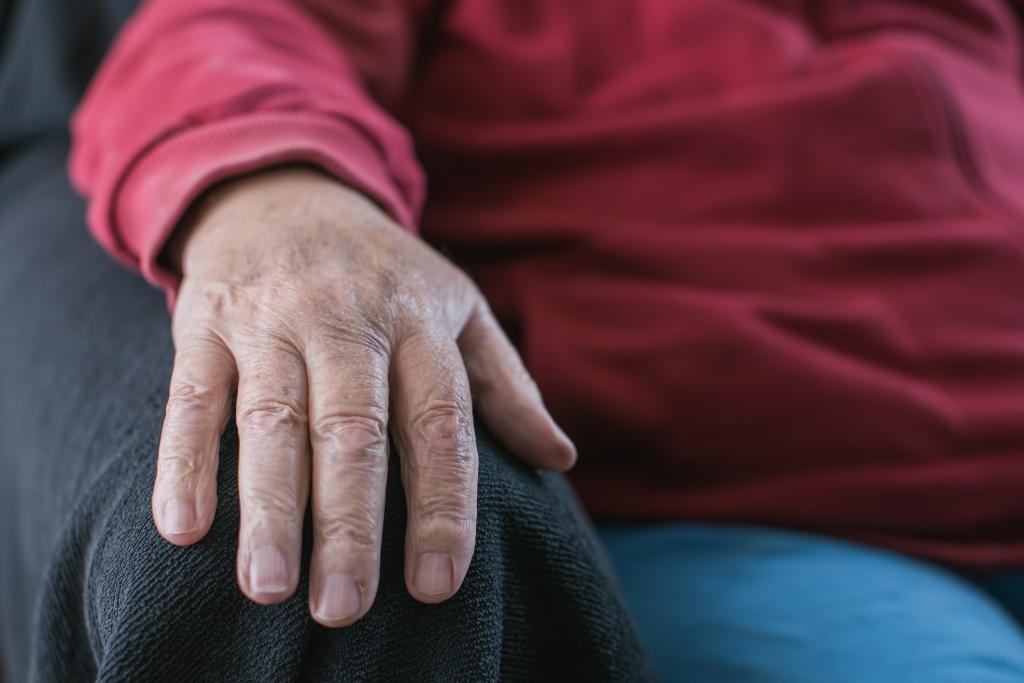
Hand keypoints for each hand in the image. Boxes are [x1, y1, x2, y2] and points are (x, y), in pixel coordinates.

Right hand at [151, 166, 575, 626]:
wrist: (284, 190)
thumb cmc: (384, 271)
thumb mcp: (459, 307)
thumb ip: (507, 384)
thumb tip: (560, 458)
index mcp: (420, 323)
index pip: (439, 423)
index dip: (442, 505)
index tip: (439, 584)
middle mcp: (347, 321)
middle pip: (353, 430)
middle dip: (350, 522)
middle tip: (345, 608)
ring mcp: (273, 320)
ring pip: (272, 420)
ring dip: (270, 506)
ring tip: (270, 587)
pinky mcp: (206, 323)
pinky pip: (191, 396)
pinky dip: (184, 459)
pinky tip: (181, 528)